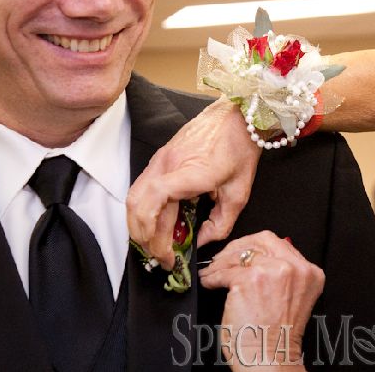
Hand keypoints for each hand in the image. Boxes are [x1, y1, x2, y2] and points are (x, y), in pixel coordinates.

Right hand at [127, 99, 260, 268]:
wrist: (237, 115)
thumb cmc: (241, 148)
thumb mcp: (240, 193)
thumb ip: (221, 223)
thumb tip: (203, 241)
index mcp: (191, 171)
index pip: (155, 201)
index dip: (154, 233)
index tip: (167, 254)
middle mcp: (169, 163)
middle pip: (139, 206)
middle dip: (147, 239)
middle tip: (163, 258)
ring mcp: (161, 158)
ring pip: (134, 197)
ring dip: (139, 226)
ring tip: (156, 244)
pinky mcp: (160, 157)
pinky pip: (141, 187)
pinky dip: (142, 210)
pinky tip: (156, 223)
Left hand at [199, 231, 324, 370]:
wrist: (270, 357)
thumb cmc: (277, 336)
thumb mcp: (293, 297)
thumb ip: (285, 274)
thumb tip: (261, 257)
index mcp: (309, 272)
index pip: (279, 243)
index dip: (256, 246)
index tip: (243, 251)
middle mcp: (293, 267)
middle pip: (260, 241)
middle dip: (238, 247)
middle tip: (223, 257)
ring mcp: (271, 271)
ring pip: (239, 254)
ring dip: (221, 263)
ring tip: (212, 271)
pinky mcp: (248, 279)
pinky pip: (223, 272)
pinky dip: (211, 277)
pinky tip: (209, 281)